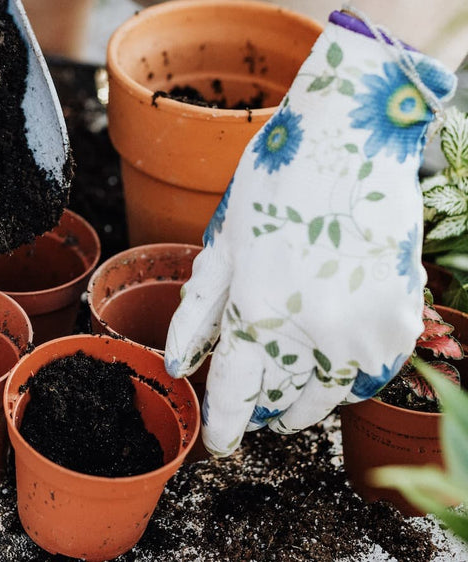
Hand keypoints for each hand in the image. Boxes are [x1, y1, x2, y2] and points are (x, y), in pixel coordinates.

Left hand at [164, 10, 455, 456]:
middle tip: (251, 410)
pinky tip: (328, 365)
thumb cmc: (274, 179)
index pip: (237, 390)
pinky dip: (345, 379)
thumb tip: (178, 360)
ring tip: (287, 399)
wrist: (351, 136)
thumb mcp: (222, 239)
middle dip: (262, 412)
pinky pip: (371, 373)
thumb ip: (198, 308)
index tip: (219, 442)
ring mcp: (364, 325)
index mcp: (259, 305)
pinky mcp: (400, 315)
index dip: (224, 424)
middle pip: (283, 401)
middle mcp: (314, 327)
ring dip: (303, 403)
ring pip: (330, 396)